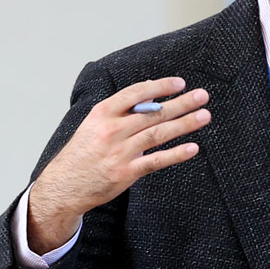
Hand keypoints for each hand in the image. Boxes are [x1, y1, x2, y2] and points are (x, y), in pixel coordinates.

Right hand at [25, 77, 208, 252]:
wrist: (65, 184)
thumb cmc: (82, 152)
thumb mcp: (93, 124)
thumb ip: (119, 112)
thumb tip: (150, 97)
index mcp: (102, 113)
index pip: (136, 93)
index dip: (160, 86)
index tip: (179, 83)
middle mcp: (112, 130)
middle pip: (153, 113)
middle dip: (181, 103)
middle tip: (202, 96)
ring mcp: (120, 152)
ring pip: (158, 133)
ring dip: (184, 124)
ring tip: (204, 116)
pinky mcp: (126, 173)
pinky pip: (156, 161)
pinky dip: (175, 154)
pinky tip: (192, 148)